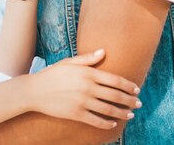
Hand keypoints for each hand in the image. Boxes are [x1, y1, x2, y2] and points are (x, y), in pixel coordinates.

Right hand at [25, 49, 141, 128]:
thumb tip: (104, 51)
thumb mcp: (69, 62)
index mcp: (88, 73)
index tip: (136, 89)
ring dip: (123, 112)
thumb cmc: (52, 74)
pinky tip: (113, 123)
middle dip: (130, 100)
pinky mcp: (77, 114)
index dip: (128, 85)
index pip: (115, 80)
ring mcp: (83, 101)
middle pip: (115, 95)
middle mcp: (88, 87)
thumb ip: (88, 58)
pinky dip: (107, 123)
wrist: (35, 90)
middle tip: (138, 103)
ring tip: (130, 114)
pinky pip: (97, 120)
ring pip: (109, 109)